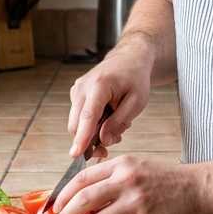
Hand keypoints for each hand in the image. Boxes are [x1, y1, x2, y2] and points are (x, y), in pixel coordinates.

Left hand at [49, 154, 211, 213]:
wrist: (202, 189)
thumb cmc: (170, 181)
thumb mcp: (139, 168)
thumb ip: (115, 178)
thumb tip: (86, 197)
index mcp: (122, 165)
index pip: (82, 178)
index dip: (63, 195)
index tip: (54, 207)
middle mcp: (127, 180)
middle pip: (83, 200)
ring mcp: (137, 202)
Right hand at [68, 43, 153, 157]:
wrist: (128, 59)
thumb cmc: (135, 78)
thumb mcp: (137, 101)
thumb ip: (120, 122)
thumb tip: (104, 141)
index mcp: (100, 85)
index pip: (87, 116)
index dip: (82, 138)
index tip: (76, 154)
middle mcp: (83, 87)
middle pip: (77, 124)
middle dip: (91, 140)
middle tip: (114, 141)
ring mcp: (77, 89)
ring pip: (77, 123)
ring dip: (92, 132)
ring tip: (115, 126)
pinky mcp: (76, 94)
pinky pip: (79, 117)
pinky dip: (90, 123)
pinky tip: (107, 117)